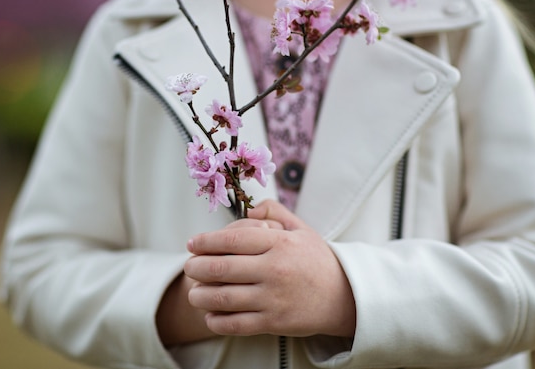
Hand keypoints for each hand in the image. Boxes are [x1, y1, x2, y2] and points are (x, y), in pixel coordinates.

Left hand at [185, 200, 355, 337]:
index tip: (192, 244)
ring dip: (200, 296)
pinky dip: (217, 321)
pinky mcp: (275, 322)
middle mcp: (274, 270)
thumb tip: (248, 210)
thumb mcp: (300, 228)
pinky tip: (210, 315)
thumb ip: (274, 212)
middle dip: (196, 268)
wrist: (345, 296)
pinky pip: (236, 324)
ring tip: (194, 293)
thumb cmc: (317, 260)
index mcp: (279, 243)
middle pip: (220, 268)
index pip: (232, 240)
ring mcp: (274, 298)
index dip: (205, 242)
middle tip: (189, 268)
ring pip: (223, 298)